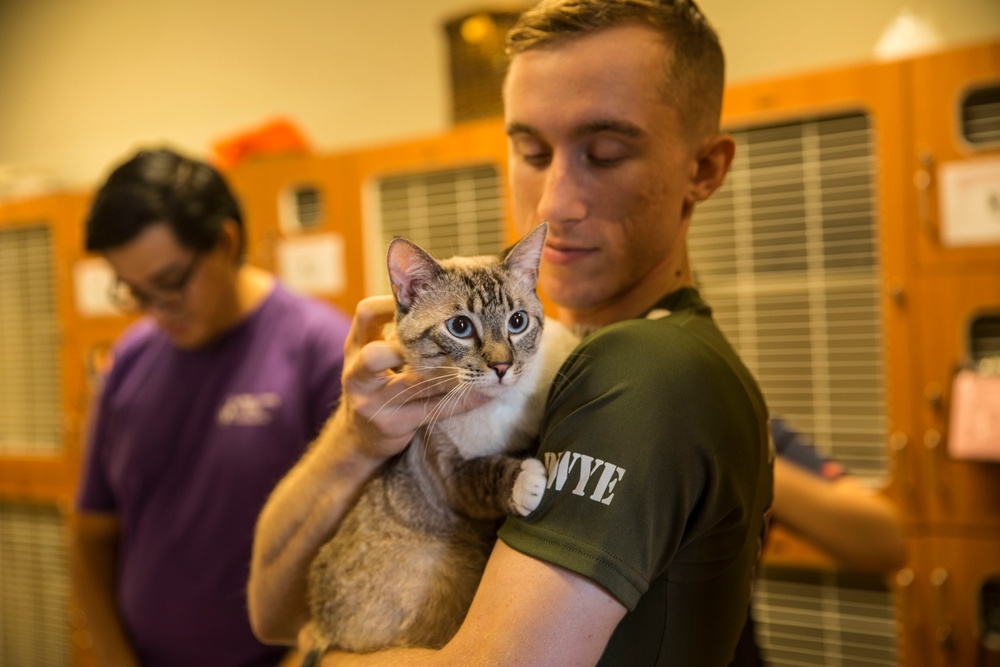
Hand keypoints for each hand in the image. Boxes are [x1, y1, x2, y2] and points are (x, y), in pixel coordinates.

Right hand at [337, 296, 489, 459]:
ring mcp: (373, 401)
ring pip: (413, 384)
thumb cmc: (380, 379)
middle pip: (376, 355)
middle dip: (410, 346)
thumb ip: (402, 325)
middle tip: (445, 336)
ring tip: (479, 365)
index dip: (394, 302)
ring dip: (450, 373)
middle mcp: (357, 373)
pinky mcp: (393, 424)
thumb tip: (443, 286)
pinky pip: (433, 409)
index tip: (428, 297)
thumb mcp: (378, 349)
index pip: (366, 314)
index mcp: (355, 344)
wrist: (361, 435)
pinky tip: (485, 393)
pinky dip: (462, 400)